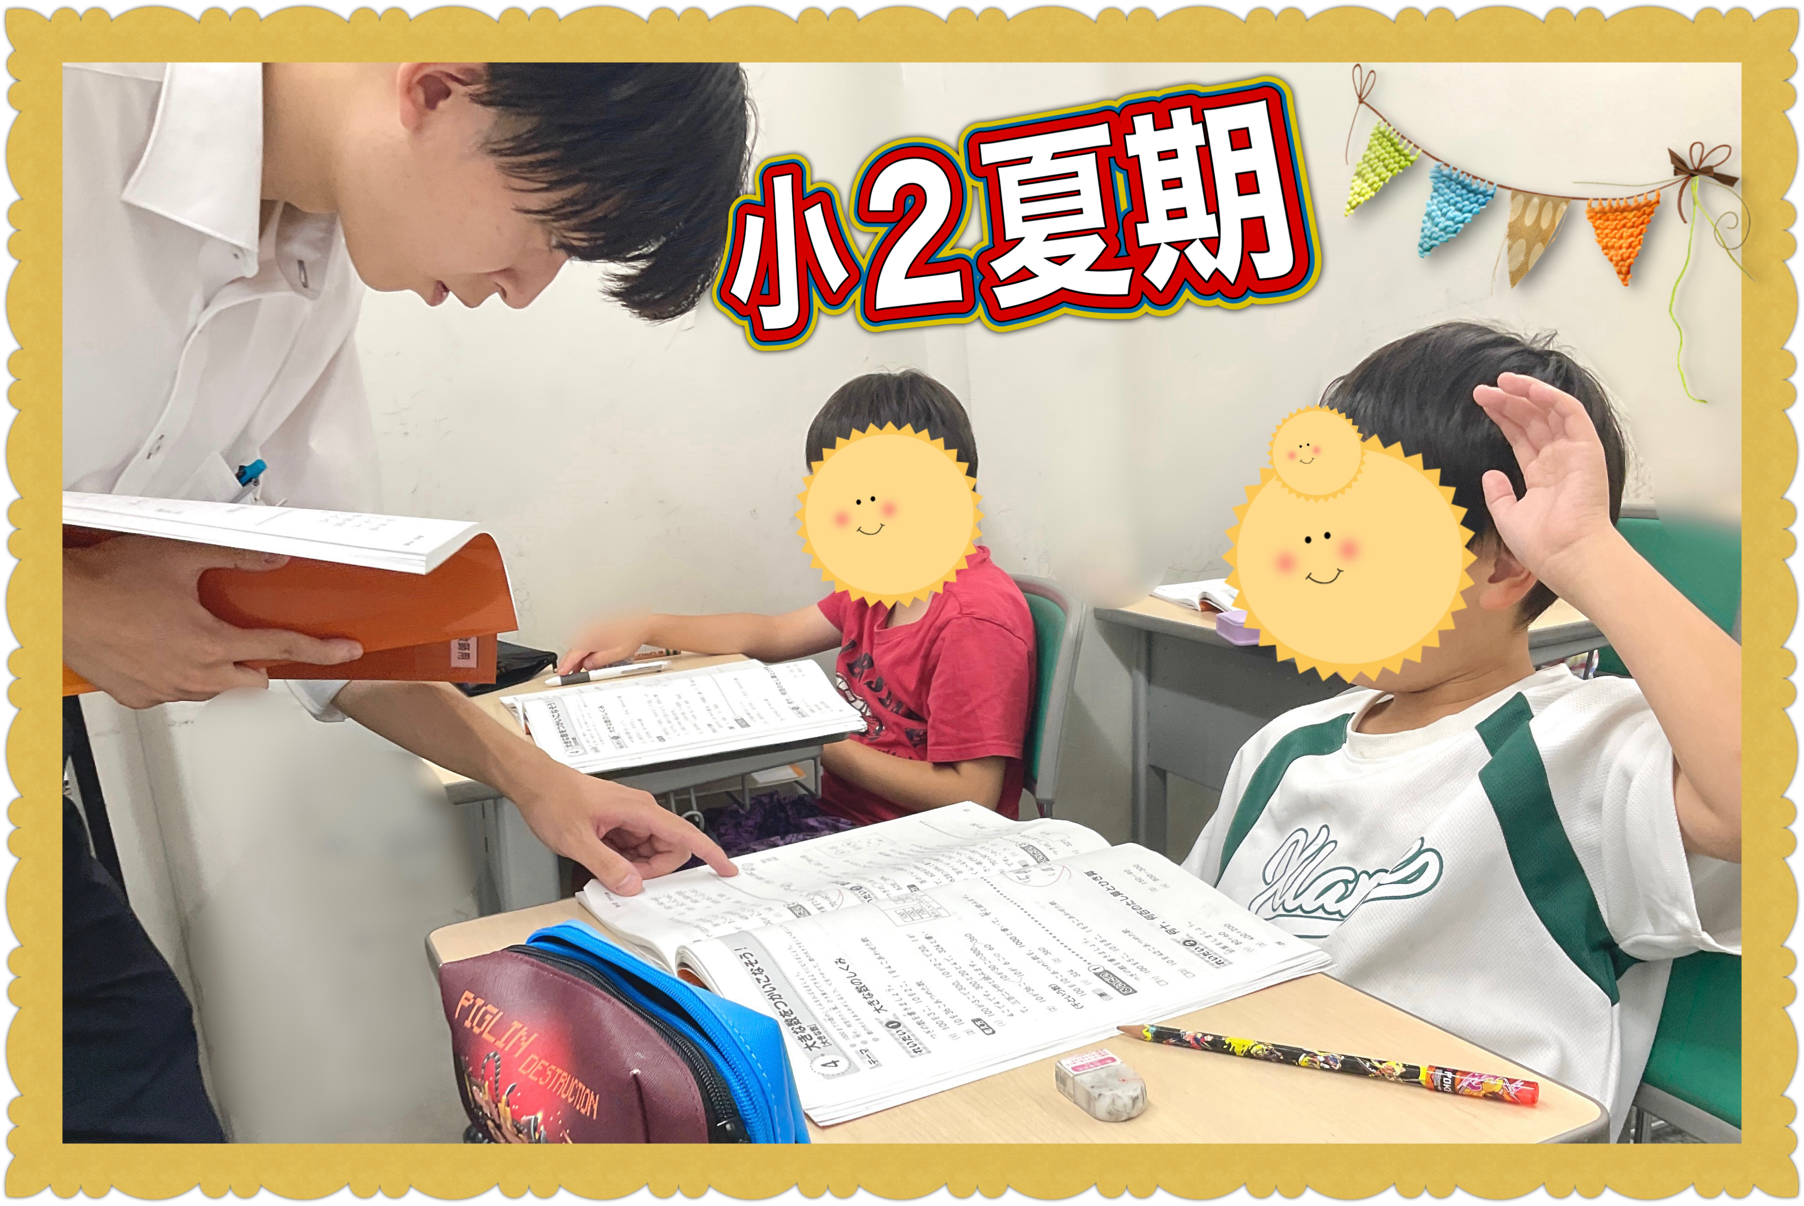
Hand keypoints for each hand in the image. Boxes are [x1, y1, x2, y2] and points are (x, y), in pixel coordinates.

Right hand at [64, 536, 363, 708]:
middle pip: (252, 679)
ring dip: (218, 669)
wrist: (56, 602)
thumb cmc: (108, 580)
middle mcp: (190, 674)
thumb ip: (235, 556)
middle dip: (259, 662)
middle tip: (248, 639)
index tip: (345, 653)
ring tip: (197, 638)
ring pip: (211, 689)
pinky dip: (178, 676)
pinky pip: (173, 693)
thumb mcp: (181, 555)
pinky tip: (162, 650)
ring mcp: (162, 690)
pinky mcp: (136, 698)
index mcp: (210, 643)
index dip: (321, 650)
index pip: (282, 648)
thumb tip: (274, 557)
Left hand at [509, 765, 735, 894]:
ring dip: (634, 867)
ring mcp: (631, 819)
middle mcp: (641, 813)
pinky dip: (623, 862)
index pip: (686, 834)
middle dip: (652, 871)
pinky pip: (634, 851)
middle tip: (622, 877)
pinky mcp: (620, 826)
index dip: (710, 853)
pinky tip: (601, 859)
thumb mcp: (576, 840)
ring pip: (651, 853)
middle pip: (669, 851)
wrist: (536, 782)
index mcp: (639, 810)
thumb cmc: (554, 799)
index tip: (727, 868)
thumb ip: (607, 865)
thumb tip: (632, 885)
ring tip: (602, 862)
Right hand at [557, 610, 651, 674]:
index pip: (576, 652)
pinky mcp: (597, 632)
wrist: (642, 625)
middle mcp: (592, 630)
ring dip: (575, 658)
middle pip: (575, 649)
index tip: (562, 673)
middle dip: (568, 662)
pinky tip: (583, 661)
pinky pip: (585, 644)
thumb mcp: (619, 652)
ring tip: (572, 671)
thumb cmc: (633, 635)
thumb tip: (587, 665)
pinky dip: (582, 653)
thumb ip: (601, 660)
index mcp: (594, 634)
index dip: (567, 664)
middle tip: (563, 674)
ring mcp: (594, 630)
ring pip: (579, 646)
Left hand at [1472, 372, 1622, 596]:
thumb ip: (1499, 494)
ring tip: (1500, 381)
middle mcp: (1559, 460)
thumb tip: (1490, 474)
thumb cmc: (1543, 544)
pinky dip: (1551, 397)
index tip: (1482, 402)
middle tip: (1482, 390)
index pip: (1521, 437)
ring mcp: (1574, 452)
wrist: (1567, 554)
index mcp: (1543, 475)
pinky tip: (1528, 388)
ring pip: (1549, 412)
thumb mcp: (1509, 516)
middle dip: (1508, 402)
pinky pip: (1570, 413)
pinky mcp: (1587, 448)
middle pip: (1532, 421)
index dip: (1502, 417)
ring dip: (1526, 393)